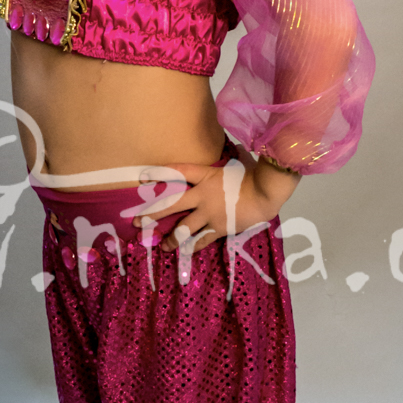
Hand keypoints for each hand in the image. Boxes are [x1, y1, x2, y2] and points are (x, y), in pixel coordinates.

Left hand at [131, 151, 299, 252]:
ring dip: (171, 238)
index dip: (159, 173)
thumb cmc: (252, 176)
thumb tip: (229, 149)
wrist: (265, 194)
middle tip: (137, 221)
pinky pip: (202, 240)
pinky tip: (185, 253)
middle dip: (152, 213)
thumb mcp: (235, 164)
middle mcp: (202, 196)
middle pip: (172, 204)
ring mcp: (209, 214)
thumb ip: (225, 162)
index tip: (142, 177)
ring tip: (162, 245)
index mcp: (206, 177)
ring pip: (184, 228)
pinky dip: (192, 247)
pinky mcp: (219, 228)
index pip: (177, 172)